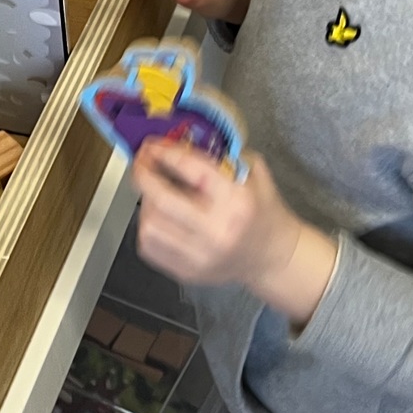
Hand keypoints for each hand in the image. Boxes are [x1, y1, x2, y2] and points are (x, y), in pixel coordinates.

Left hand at [132, 142, 336, 326]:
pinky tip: (158, 216)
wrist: (272, 258)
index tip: (152, 145)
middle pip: (161, 199)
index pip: (192, 170)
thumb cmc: (262, 213)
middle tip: (140, 162)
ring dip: (145, 202)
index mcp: (237, 202)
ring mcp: (201, 256)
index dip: (165, 153)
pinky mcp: (188, 273)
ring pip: (150, 225)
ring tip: (153, 192)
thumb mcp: (254, 173)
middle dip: (143, 175)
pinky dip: (146, 227)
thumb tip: (181, 139)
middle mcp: (217, 231)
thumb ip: (222, 154)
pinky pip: (149, 247)